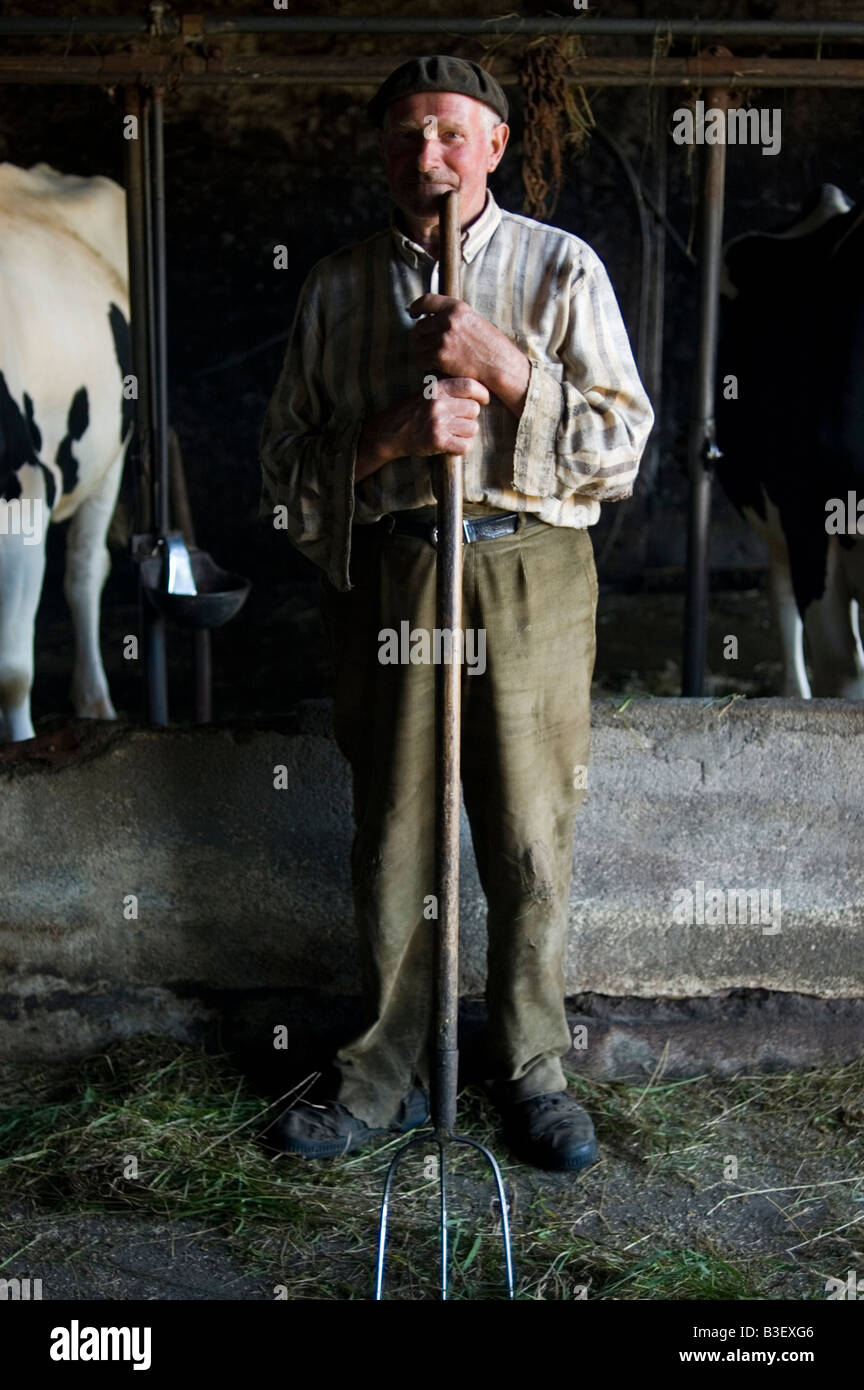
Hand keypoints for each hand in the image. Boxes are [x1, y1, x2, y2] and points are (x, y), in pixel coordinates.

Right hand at [355, 378, 489, 481]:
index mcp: (437, 388)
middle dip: (470, 417)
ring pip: (472, 428)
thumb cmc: (413, 411)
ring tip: (451, 433)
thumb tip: (481, 388)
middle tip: (458, 422)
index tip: (484, 399)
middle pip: (474, 409)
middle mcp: (438, 404)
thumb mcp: (428, 392)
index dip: (482, 393)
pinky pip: (465, 445)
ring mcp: (438, 423)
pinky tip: (451, 444)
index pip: (469, 385)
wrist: (391, 432)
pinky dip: (461, 447)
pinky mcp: (438, 441)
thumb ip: (449, 389)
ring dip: (466, 433)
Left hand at [409, 294, 529, 413]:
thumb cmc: (491, 347)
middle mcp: (448, 320)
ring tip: (435, 357)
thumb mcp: (474, 321)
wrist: (500, 366)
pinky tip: (435, 366)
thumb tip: (434, 320)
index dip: (416, 307)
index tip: (413, 312)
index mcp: (457, 308)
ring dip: (423, 351)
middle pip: (420, 326)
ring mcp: (443, 338)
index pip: (427, 301)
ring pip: (418, 344)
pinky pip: (421, 359)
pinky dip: (426, 364)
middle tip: (429, 345)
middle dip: (421, 336)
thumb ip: (455, 318)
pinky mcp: (440, 356)